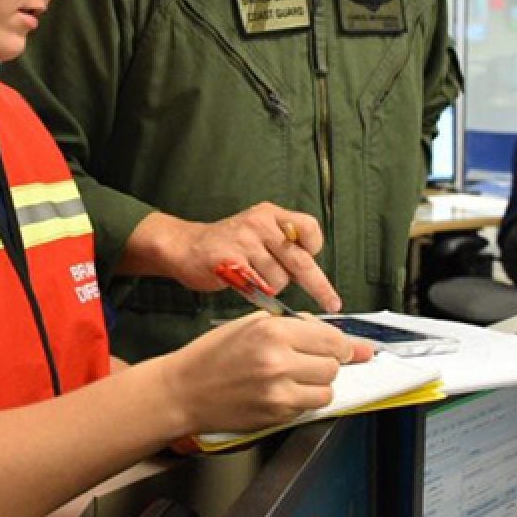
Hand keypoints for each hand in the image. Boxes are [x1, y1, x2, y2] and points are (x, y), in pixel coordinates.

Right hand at [142, 203, 341, 311]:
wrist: (185, 246)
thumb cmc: (227, 244)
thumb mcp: (257, 231)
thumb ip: (282, 245)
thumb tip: (311, 275)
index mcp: (271, 214)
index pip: (309, 228)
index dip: (314, 247)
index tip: (313, 259)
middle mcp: (260, 223)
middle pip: (301, 260)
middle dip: (319, 286)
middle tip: (331, 303)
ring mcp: (244, 241)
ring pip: (280, 280)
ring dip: (272, 288)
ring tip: (254, 279)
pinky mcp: (230, 261)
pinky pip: (258, 288)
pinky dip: (257, 293)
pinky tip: (244, 284)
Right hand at [152, 312, 373, 436]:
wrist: (183, 390)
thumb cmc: (212, 355)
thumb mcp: (250, 324)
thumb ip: (293, 326)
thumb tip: (334, 337)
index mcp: (272, 329)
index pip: (331, 338)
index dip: (344, 345)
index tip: (350, 349)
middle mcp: (278, 359)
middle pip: (333, 364)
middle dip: (327, 363)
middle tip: (308, 363)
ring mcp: (277, 390)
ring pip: (326, 389)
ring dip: (317, 385)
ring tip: (295, 379)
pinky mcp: (275, 414)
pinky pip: (308, 408)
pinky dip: (302, 401)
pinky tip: (280, 393)